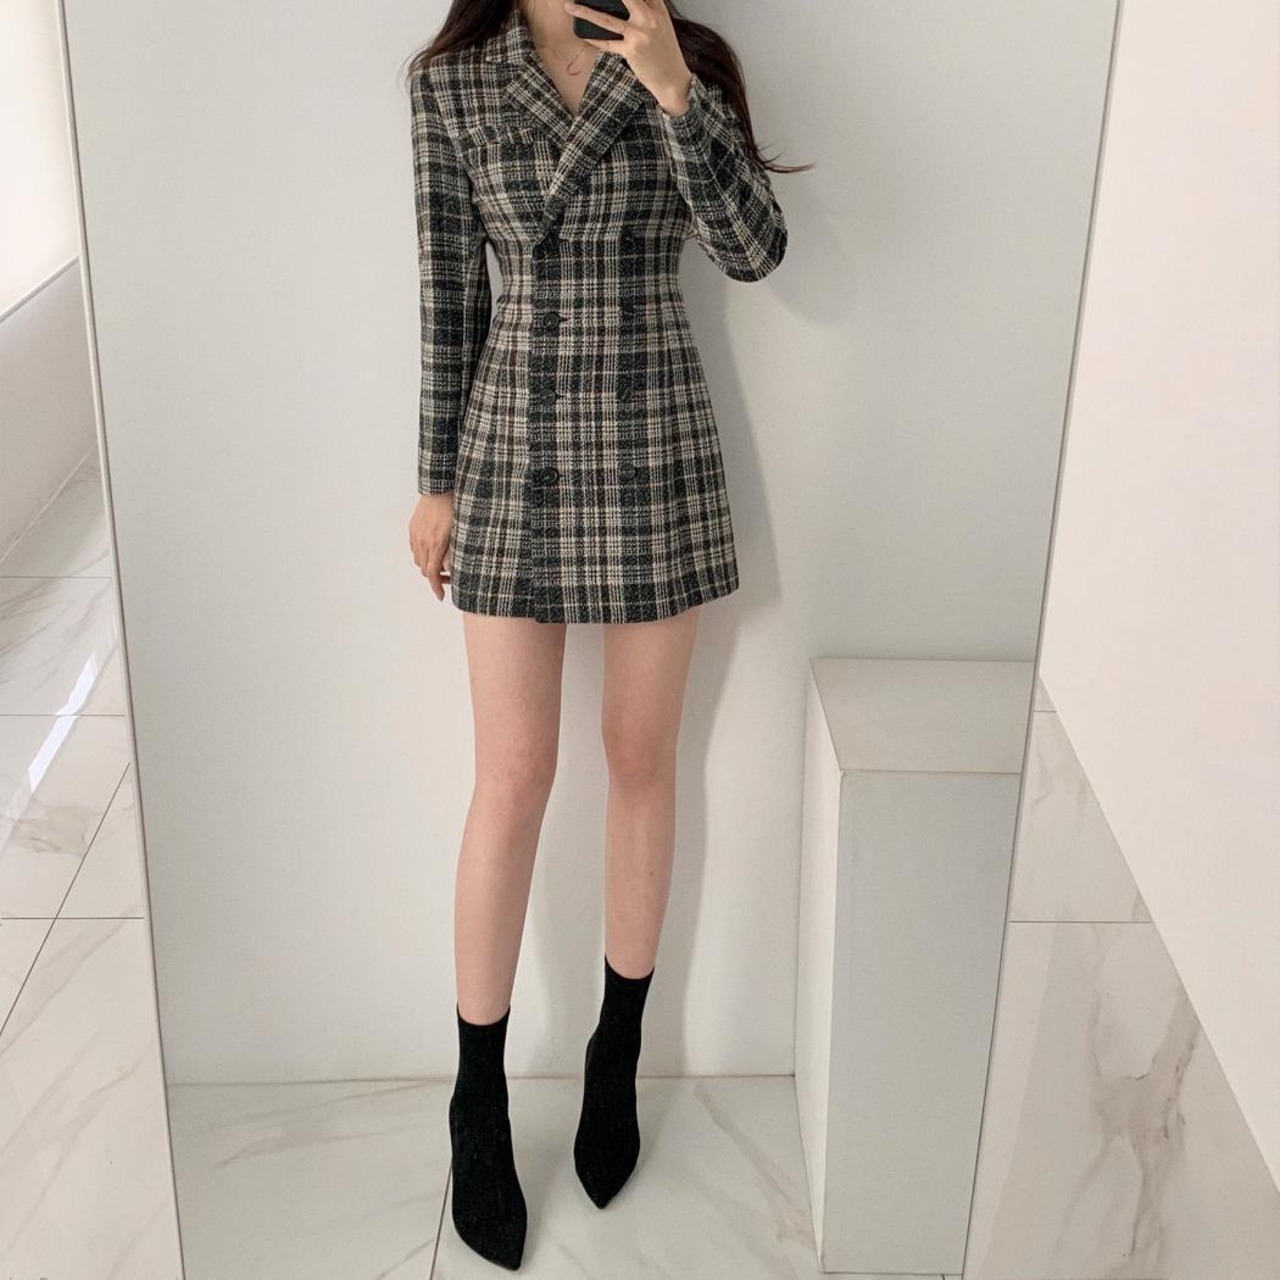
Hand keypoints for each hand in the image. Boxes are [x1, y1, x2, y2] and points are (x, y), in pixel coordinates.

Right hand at [409, 492, 453, 600]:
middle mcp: (423, 541)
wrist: (440, 487)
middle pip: (424, 569)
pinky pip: (414, 547)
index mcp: (436, 544)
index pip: (432, 574)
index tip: (440, 596)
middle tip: (446, 579)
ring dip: (427, 565)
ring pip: (417, 559)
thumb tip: (451, 569)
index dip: (436, 587)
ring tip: (440, 564)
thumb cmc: (454, 507)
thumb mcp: (460, 531)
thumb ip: (454, 551)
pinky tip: (431, 551)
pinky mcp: (413, 527)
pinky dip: (421, 554)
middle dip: (434, 578)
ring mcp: (416, 534)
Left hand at [563, 0, 692, 115]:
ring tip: (570, 7)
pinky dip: (594, 40)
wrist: (673, 80)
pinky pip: (607, 43)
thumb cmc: (665, 53)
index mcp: (658, 9)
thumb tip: (629, 4)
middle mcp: (649, 18)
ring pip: (607, 19)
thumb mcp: (662, 26)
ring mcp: (639, 34)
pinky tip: (583, 35)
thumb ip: (649, 10)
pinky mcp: (631, 50)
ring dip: (585, 12)